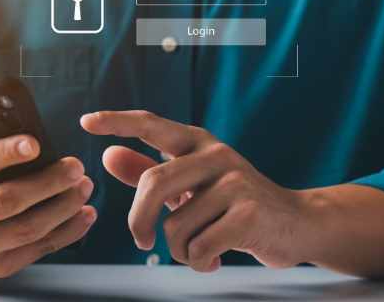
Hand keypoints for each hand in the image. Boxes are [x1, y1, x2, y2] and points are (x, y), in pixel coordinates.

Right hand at [0, 98, 95, 277]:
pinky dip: (66, 232)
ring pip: (26, 228)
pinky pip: (37, 249)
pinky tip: (84, 213)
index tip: (34, 143)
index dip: (4, 154)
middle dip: (46, 182)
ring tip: (84, 185)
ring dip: (62, 206)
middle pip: (5, 201)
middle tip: (74, 165)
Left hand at [80, 110, 306, 272]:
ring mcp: (235, 182)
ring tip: (199, 248)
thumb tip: (108, 155)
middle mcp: (216, 154)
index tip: (86, 121)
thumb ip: (148, 169)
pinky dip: (199, 262)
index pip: (151, 124)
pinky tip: (214, 258)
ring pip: (175, 225)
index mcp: (197, 142)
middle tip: (140, 241)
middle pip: (153, 183)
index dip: (117, 121)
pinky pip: (200, 246)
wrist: (296, 223)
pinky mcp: (250, 213)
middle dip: (138, 221)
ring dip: (179, 250)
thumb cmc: (234, 203)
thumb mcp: (191, 183)